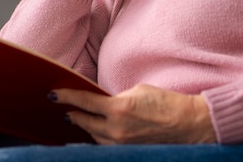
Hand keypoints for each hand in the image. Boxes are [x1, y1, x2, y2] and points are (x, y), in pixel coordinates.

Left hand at [51, 84, 216, 144]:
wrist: (188, 124)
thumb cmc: (166, 103)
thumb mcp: (137, 91)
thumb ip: (116, 97)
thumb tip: (103, 102)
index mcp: (118, 109)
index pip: (84, 102)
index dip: (66, 97)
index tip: (53, 94)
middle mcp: (116, 130)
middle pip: (84, 122)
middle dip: (72, 113)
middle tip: (62, 106)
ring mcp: (121, 144)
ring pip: (93, 136)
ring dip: (84, 126)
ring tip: (75, 118)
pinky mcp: (128, 151)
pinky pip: (105, 144)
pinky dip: (97, 136)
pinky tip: (94, 131)